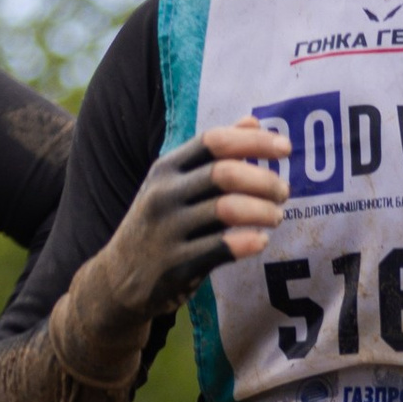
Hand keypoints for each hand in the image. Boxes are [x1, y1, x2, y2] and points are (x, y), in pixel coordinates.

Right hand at [91, 126, 288, 323]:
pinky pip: (221, 248)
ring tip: (276, 216)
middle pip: (224, 174)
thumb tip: (253, 121)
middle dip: (264, 180)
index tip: (285, 148)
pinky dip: (248, 242)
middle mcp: (165, 195)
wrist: (118, 280)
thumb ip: (213, 155)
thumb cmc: (159, 224)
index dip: (254, 141)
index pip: (214, 141)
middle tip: (283, 191)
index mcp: (166, 169)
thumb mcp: (174, 183)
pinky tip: (261, 241)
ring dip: (262, 211)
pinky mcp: (177, 265)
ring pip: (228, 210)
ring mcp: (169, 231)